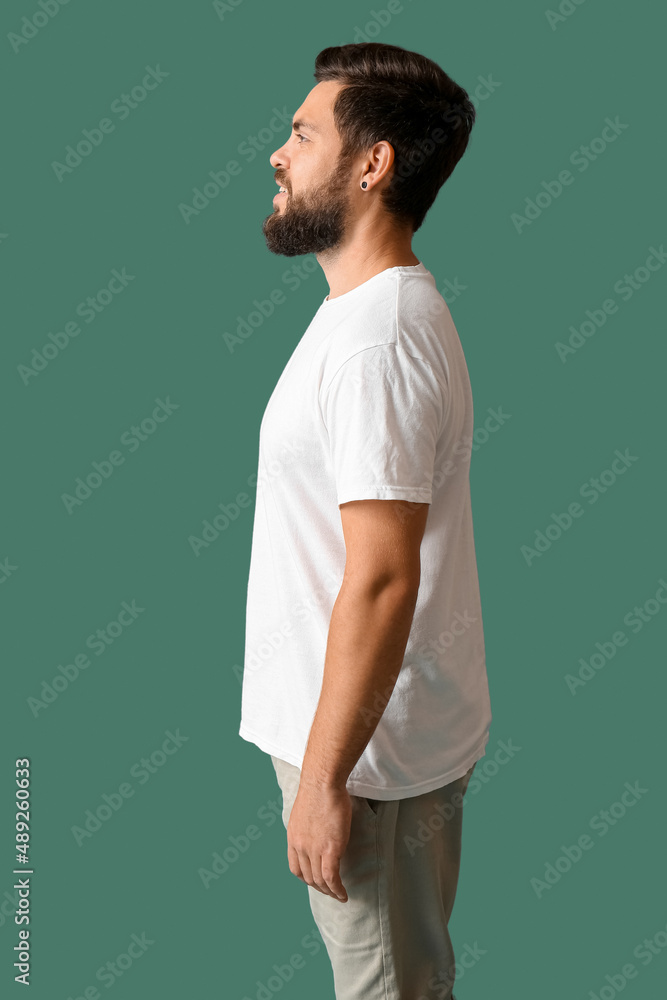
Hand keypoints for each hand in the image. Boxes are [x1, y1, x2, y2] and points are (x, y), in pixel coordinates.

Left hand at [286, 778, 351, 902]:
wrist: (322, 782)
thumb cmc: (319, 789)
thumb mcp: (305, 811)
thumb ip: (309, 826)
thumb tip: (318, 831)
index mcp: (293, 838)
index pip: (296, 868)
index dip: (306, 878)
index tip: (316, 881)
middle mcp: (300, 847)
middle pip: (308, 877)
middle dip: (319, 888)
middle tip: (331, 891)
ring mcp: (314, 849)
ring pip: (320, 880)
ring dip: (330, 892)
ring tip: (339, 896)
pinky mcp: (330, 849)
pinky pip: (331, 877)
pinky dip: (337, 889)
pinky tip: (343, 894)